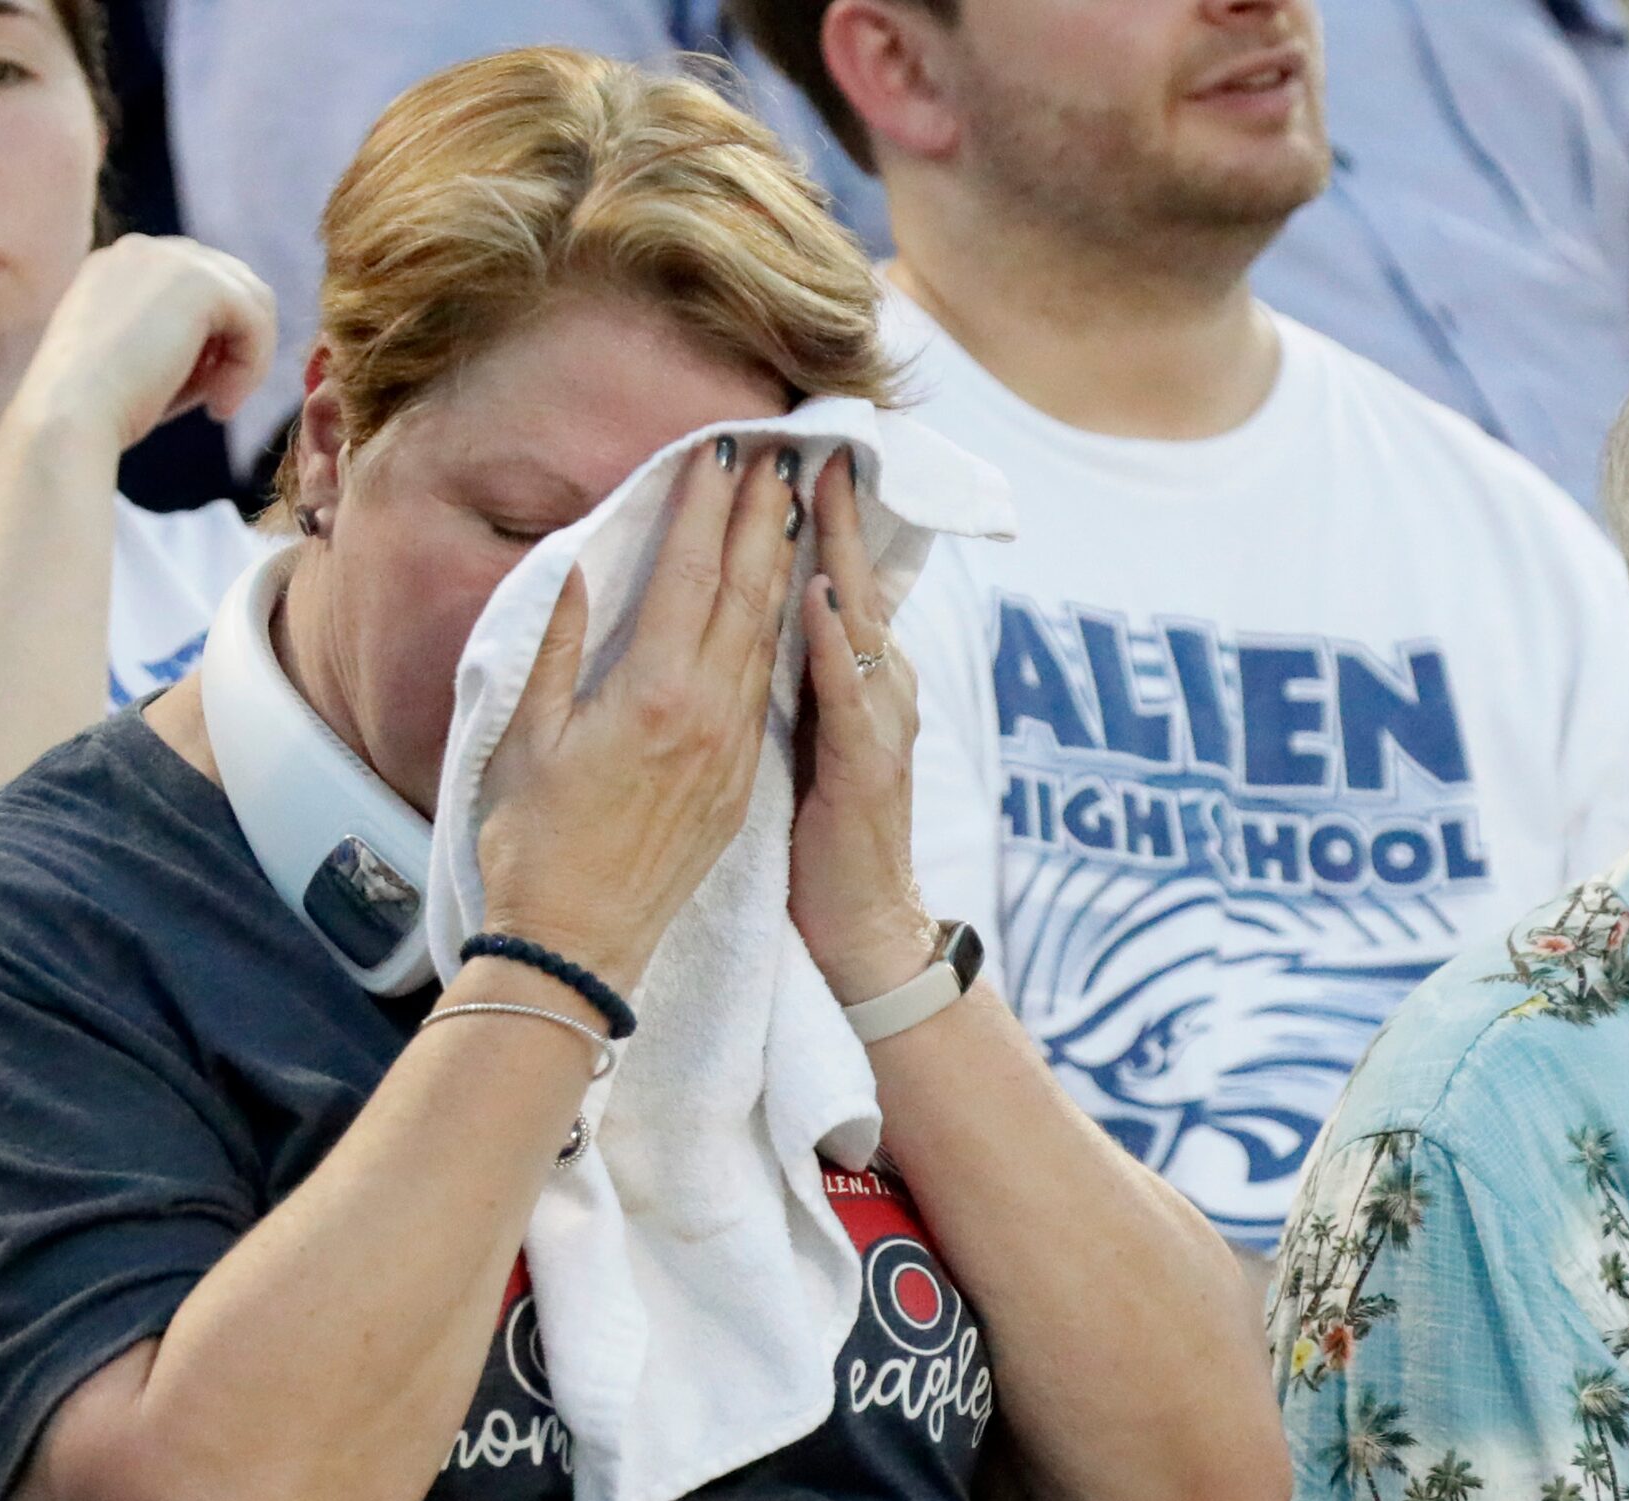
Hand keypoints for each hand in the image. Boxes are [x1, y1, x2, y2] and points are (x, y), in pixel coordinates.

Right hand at [4, 233, 276, 455]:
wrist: (66, 416)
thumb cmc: (97, 412)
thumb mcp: (142, 367)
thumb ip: (187, 345)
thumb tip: (244, 350)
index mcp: (118, 268)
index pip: (194, 286)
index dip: (212, 339)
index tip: (201, 391)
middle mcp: (143, 251)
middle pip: (230, 282)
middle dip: (236, 343)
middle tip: (218, 400)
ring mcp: (169, 258)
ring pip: (251, 300)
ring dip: (248, 358)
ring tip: (220, 405)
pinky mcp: (199, 281)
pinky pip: (256, 322)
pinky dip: (250, 368)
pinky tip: (220, 408)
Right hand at [477, 436, 803, 993]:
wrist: (578, 946)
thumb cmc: (534, 845)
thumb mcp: (527, 735)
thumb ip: (557, 645)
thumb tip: (580, 567)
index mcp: (653, 693)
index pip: (689, 574)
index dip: (706, 506)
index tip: (719, 449)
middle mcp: (707, 715)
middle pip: (745, 593)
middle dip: (761, 517)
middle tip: (778, 453)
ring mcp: (732, 751)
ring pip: (766, 637)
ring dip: (779, 566)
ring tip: (789, 508)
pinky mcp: (739, 784)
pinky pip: (766, 687)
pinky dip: (777, 631)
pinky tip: (781, 605)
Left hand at [789, 452, 939, 1005]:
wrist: (862, 934)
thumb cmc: (821, 848)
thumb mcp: (800, 751)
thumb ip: (782, 683)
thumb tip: (754, 621)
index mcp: (838, 687)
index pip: (816, 588)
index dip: (802, 525)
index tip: (780, 459)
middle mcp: (866, 693)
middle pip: (844, 585)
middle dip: (827, 511)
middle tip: (808, 438)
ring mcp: (874, 726)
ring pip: (855, 622)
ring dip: (835, 553)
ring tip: (814, 485)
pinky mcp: (868, 768)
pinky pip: (851, 694)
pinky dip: (837, 642)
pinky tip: (819, 595)